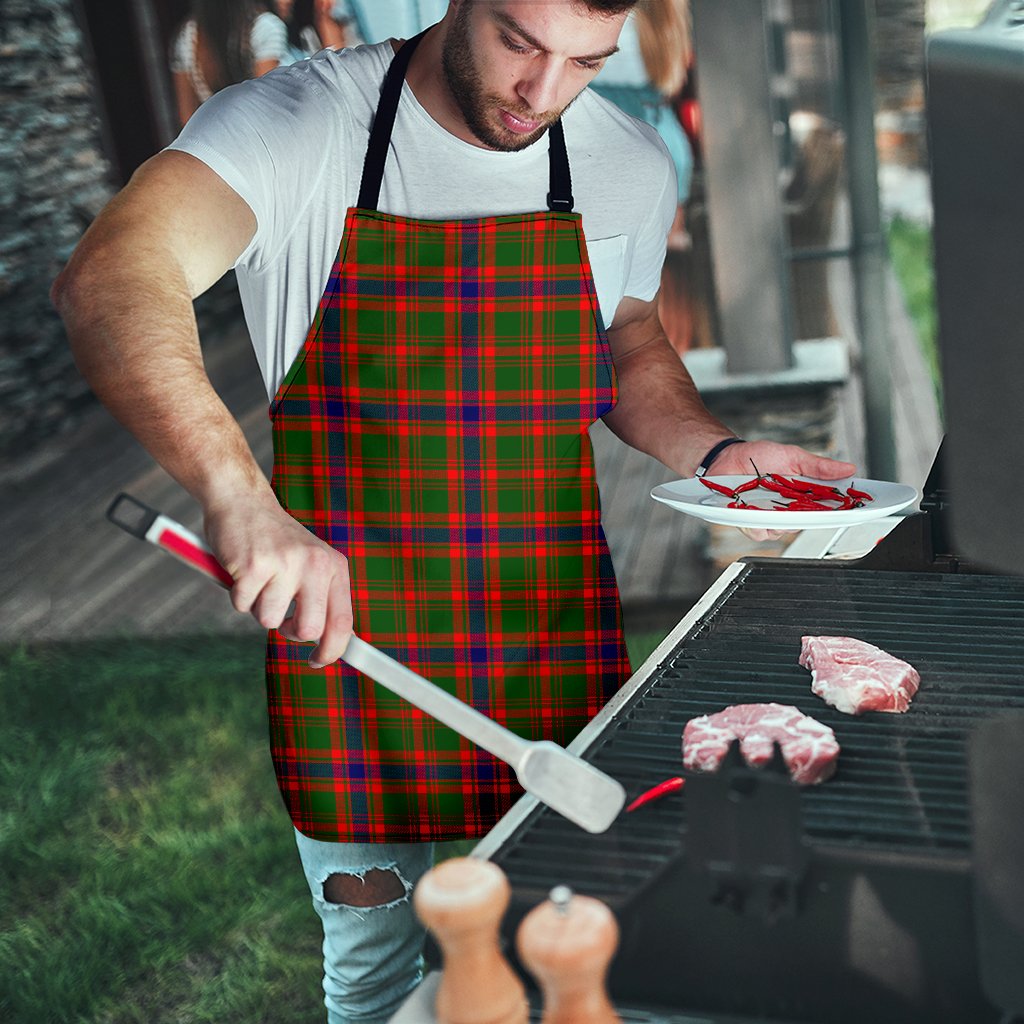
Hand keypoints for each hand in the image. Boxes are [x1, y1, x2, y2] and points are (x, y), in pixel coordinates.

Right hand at [203, 492, 352, 667]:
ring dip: (258, 607)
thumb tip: (328, 645)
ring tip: (259, 579)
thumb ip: (321, 598)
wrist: (243, 501)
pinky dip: (237, 595)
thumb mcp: (311, 563)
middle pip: (309, 630)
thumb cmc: (275, 541)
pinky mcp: (253, 566)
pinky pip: (242, 605)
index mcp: (334, 566)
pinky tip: (242, 570)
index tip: (318, 661)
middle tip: (281, 616)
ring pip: (269, 620)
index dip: (332, 650)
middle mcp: (315, 564)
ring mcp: (285, 564)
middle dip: (290, 632)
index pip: (343, 622)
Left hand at [707, 440, 856, 542]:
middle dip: (809, 516)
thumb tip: (848, 468)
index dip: (843, 511)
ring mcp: (770, 518)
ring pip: (784, 531)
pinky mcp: (750, 523)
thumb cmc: (759, 456)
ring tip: (770, 500)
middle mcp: (789, 510)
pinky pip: (760, 532)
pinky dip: (757, 522)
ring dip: (780, 518)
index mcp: (803, 495)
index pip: (828, 508)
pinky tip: (753, 509)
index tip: (856, 508)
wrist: (727, 457)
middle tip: (804, 502)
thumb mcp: (793, 456)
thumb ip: (819, 466)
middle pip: (808, 523)